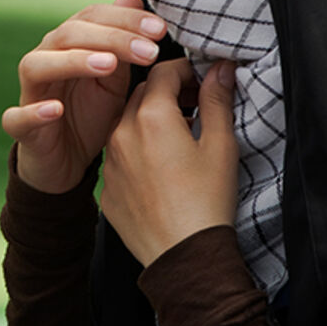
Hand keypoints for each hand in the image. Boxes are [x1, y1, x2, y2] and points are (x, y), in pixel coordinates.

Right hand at [1, 0, 165, 193]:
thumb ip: (122, 42)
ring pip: (38, 65)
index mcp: (68, 44)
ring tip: (108, 65)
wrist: (67, 160)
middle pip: (68, 34)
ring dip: (73, 61)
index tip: (160, 30)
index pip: (92, 17)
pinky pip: (17, 115)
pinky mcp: (20, 126)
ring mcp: (30, 92)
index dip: (125, 19)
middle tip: (148, 51)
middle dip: (112, 38)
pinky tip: (56, 109)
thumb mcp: (115, 79)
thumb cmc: (90, 114)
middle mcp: (45, 59)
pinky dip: (35, 111)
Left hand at [101, 58, 237, 265]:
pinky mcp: (107, 187)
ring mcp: (110, 162)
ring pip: (127, 125)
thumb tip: (220, 69)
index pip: (163, 72)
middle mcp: (121, 134)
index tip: (202, 78)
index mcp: (151, 118)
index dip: (185, 70)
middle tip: (196, 103)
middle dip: (168, 92)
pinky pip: (119, 157)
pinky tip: (161, 167)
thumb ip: (217, 101)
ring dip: (150, 121)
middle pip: (142, 95)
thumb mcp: (220, 145)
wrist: (183, 256)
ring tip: (180, 135)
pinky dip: (138, 151)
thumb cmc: (206, 201)